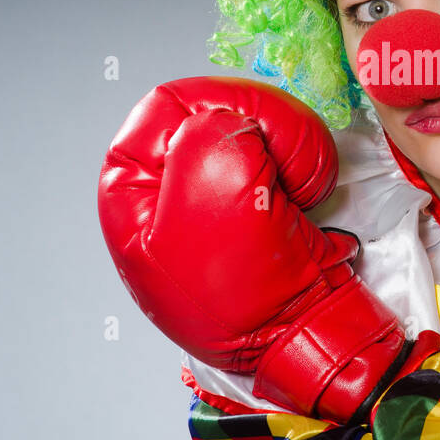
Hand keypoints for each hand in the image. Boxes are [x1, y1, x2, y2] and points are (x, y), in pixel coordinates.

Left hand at [97, 75, 430, 423]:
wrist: (306, 334)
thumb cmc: (246, 289)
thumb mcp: (214, 197)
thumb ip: (209, 135)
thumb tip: (232, 120)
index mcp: (132, 190)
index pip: (168, 105)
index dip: (220, 108)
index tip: (258, 132)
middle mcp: (166, 187)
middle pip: (214, 108)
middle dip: (262, 127)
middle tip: (285, 164)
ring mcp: (214, 191)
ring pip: (254, 125)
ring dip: (290, 146)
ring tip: (301, 186)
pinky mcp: (256, 197)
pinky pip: (279, 153)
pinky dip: (303, 163)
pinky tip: (306, 194)